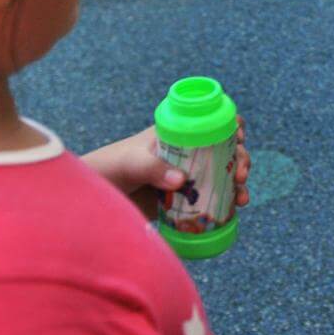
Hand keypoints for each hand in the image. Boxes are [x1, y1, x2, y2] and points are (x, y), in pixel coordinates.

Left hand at [82, 121, 251, 218]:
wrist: (91, 200)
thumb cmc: (110, 168)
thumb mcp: (131, 163)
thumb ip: (153, 168)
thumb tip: (182, 180)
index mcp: (177, 135)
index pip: (211, 123)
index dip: (232, 126)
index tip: (239, 137)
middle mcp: (186, 154)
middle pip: (224, 152)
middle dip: (241, 160)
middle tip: (242, 174)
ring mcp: (186, 178)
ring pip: (222, 176)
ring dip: (238, 185)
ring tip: (242, 198)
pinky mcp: (182, 201)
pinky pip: (210, 199)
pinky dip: (225, 204)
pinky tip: (233, 211)